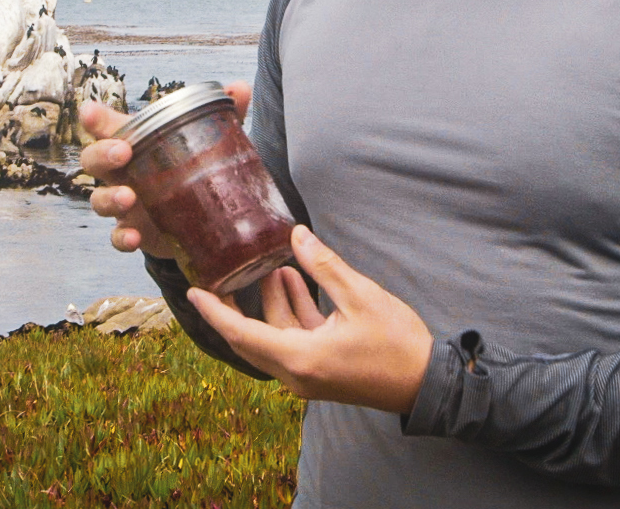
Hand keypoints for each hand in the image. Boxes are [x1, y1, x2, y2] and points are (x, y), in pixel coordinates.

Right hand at [80, 81, 251, 258]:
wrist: (200, 217)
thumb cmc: (191, 168)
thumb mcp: (206, 143)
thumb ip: (221, 117)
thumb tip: (239, 88)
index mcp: (134, 145)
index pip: (107, 127)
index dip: (95, 118)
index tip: (90, 112)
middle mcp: (122, 173)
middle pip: (93, 160)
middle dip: (102, 154)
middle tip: (122, 152)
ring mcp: (125, 205)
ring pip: (99, 200)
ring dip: (110, 197)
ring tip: (129, 198)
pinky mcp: (135, 232)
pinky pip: (117, 238)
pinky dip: (122, 238)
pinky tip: (134, 238)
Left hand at [188, 225, 432, 414]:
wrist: (427, 384)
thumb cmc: (398, 345)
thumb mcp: (361, 296)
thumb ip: (324, 265)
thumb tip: (297, 235)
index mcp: (299, 358)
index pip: (240, 333)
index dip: (213, 311)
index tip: (192, 291)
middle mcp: (296, 373)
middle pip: (250, 338)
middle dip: (236, 304)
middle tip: (222, 274)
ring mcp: (308, 376)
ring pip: (274, 336)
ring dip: (271, 302)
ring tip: (272, 266)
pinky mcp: (321, 372)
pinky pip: (294, 341)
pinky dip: (291, 313)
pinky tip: (294, 281)